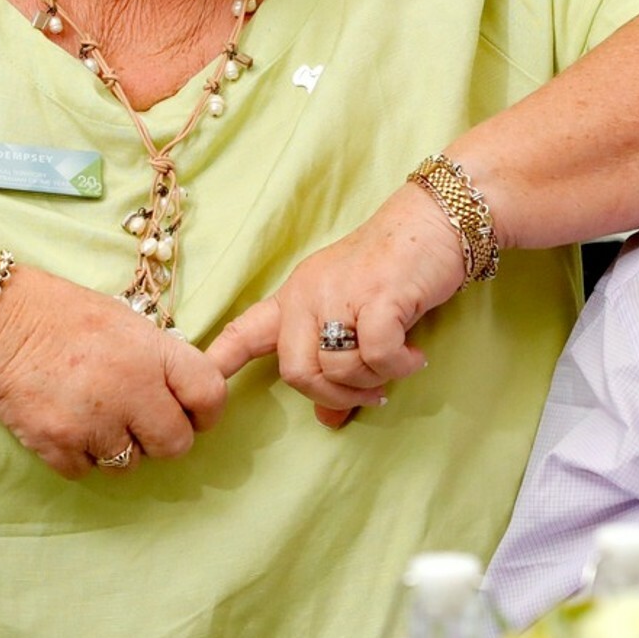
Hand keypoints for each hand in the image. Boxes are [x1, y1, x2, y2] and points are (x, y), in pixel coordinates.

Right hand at [0, 264, 228, 477]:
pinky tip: (69, 425)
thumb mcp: (129, 324)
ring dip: (119, 448)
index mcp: (153, 352)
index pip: (209, 395)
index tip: (195, 414)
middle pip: (175, 443)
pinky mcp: (57, 445)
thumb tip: (188, 394)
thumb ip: (161, 360)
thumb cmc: (68, 317)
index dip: (207, 411)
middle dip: (163, 438)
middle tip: (144, 423)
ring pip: (129, 463)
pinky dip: (80, 456)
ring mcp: (93, 421)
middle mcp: (130, 389)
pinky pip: (87, 471)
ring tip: (97, 417)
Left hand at [206, 183, 463, 424]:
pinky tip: (415, 358)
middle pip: (295, 371)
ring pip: (337, 368)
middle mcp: (309, 293)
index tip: (201, 383)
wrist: (436, 217)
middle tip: (369, 394)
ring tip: (398, 367)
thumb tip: (331, 420)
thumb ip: (339, 364)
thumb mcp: (360, 314)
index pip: (246, 330)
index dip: (221, 360)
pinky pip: (376, 354)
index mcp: (297, 295)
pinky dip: (397, 365)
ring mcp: (340, 292)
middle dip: (332, 395)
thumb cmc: (398, 266)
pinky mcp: (378, 295)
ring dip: (372, 381)